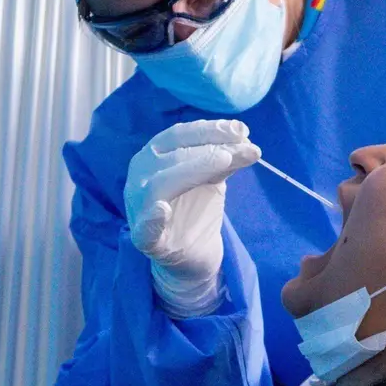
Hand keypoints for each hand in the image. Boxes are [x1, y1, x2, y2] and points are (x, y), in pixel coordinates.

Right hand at [124, 120, 260, 315]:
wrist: (191, 256)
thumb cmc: (196, 208)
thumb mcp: (213, 178)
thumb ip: (225, 159)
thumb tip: (246, 139)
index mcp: (153, 156)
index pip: (179, 135)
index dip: (210, 130)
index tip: (242, 130)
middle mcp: (140, 177)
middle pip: (172, 155)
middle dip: (212, 148)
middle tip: (246, 149)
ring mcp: (139, 208)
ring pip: (159, 184)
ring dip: (193, 170)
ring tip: (224, 161)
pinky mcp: (145, 239)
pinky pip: (145, 228)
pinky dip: (152, 219)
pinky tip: (163, 210)